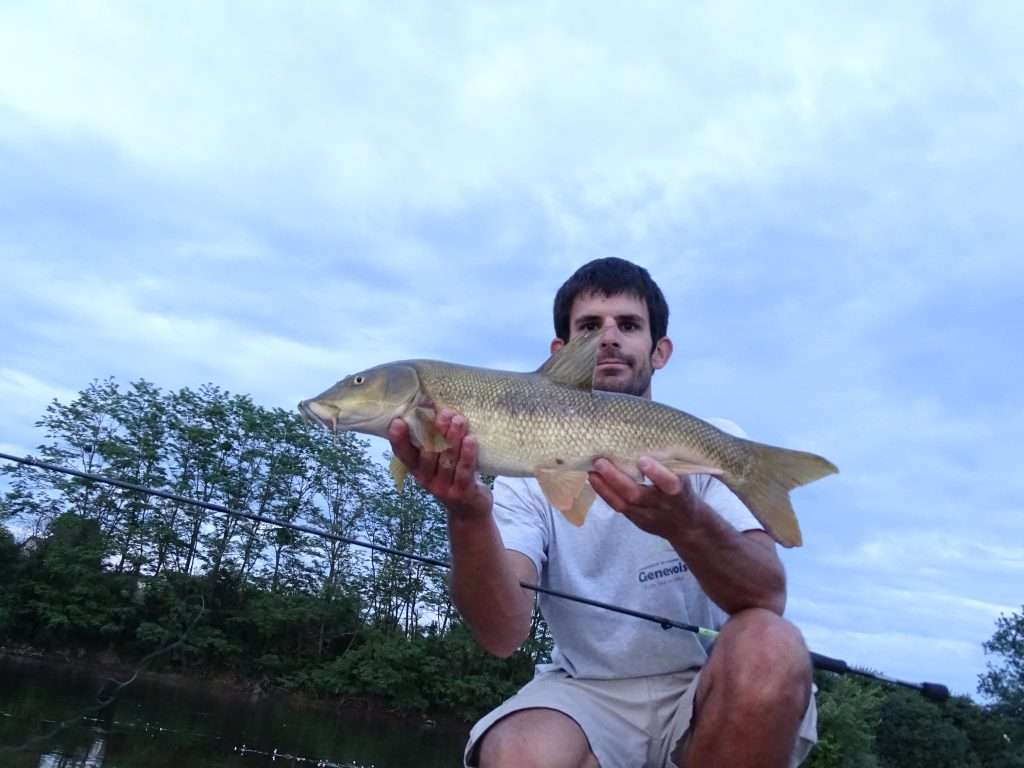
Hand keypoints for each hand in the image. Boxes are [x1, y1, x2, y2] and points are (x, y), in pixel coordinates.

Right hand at [387, 409, 492, 520]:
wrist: (469, 509)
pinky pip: (464, 471)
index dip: (399, 439)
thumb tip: (430, 405)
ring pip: (447, 460)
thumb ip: (433, 441)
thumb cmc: (453, 475)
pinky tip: (471, 440)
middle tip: (444, 412)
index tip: (397, 421)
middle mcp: (426, 480)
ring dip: (453, 438)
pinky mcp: (462, 493)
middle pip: (428, 453)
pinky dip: (467, 454)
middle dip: (435, 431)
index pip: (403, 454)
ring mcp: (443, 488)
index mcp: (417, 469)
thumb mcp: (438, 461)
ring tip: (459, 420)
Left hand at [588, 457, 706, 539]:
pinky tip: (594, 479)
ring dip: (604, 486)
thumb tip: (647, 438)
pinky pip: (618, 507)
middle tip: (600, 462)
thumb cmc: (683, 492)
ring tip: (591, 470)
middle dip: (617, 479)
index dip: (656, 473)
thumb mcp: (684, 478)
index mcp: (679, 492)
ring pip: (623, 503)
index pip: (669, 483)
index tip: (643, 460)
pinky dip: (604, 493)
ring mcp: (647, 515)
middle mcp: (662, 505)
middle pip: (637, 495)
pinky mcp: (636, 520)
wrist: (686, 526)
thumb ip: (669, 465)